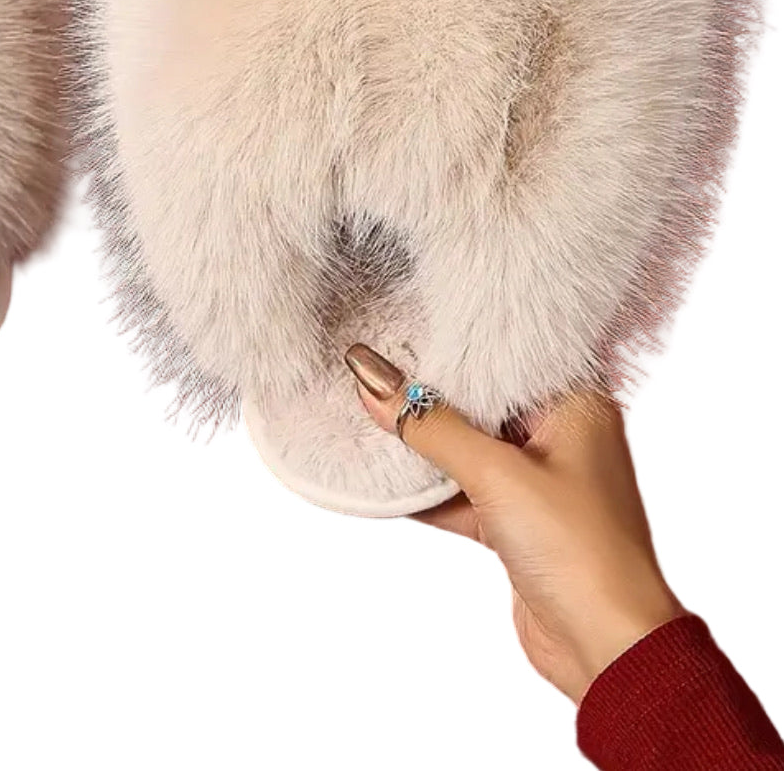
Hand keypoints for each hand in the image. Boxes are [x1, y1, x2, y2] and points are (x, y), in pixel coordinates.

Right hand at [345, 343, 685, 702]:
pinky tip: (383, 477)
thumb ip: (429, 425)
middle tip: (374, 365)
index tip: (402, 325)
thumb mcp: (495, 474)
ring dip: (423, 446)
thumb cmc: (581, 550)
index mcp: (578, 407)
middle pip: (481, 403)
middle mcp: (562, 438)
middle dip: (430, 394)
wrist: (608, 649)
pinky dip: (428, 490)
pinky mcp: (518, 525)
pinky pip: (463, 492)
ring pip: (468, 450)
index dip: (455, 344)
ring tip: (367, 413)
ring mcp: (539, 484)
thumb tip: (371, 377)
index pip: (507, 359)